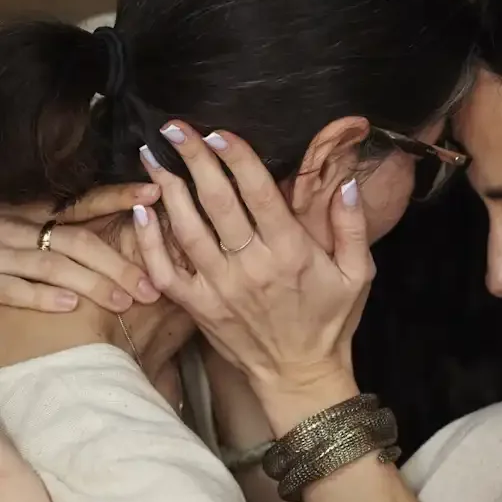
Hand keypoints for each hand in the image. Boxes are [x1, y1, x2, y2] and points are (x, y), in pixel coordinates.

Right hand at [0, 183, 161, 312]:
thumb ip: (65, 224)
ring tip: (124, 301)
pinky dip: (40, 296)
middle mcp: (18, 227)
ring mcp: (0, 252)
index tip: (155, 194)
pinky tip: (69, 305)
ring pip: (51, 264)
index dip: (118, 198)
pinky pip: (11, 287)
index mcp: (32, 211)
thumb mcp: (26, 222)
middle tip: (151, 287)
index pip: (83, 202)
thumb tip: (125, 224)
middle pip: (77, 240)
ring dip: (92, 282)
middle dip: (118, 263)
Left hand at [133, 124, 372, 393]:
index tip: (218, 132)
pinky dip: (150, 241)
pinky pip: (167, 271)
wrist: (299, 374)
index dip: (237, 159)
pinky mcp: (200, 307)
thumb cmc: (331, 321)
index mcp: (291, 254)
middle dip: (194, 159)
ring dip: (167, 189)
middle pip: (217, 202)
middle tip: (175, 127)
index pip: (259, 195)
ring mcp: (221, 288)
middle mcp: (252, 267)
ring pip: (186, 230)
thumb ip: (353, 226)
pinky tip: (142, 211)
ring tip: (152, 156)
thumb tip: (346, 182)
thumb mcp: (358, 274)